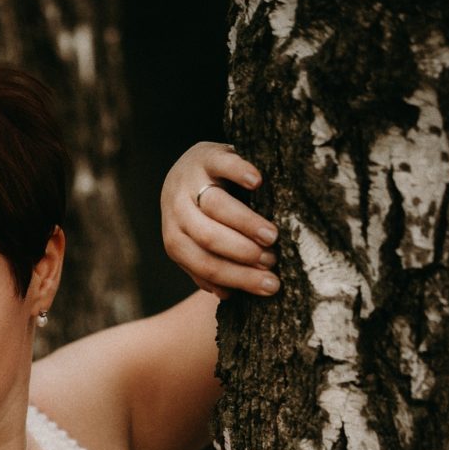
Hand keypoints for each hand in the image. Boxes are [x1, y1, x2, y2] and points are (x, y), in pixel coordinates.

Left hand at [160, 142, 278, 298]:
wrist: (190, 167)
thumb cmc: (202, 215)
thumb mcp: (197, 241)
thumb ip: (207, 266)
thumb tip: (228, 294)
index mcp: (175, 238)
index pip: (204, 264)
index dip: (237, 277)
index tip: (269, 285)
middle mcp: (176, 211)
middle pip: (207, 237)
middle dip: (241, 253)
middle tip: (272, 261)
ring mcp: (189, 182)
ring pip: (215, 205)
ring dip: (245, 223)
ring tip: (272, 236)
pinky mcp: (205, 155)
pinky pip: (222, 165)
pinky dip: (239, 173)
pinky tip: (258, 183)